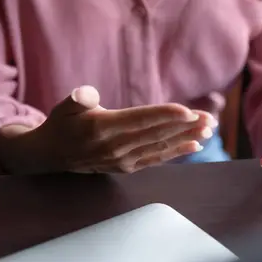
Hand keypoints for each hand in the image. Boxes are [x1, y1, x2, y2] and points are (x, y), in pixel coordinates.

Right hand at [0, 86, 216, 173]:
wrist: (51, 156)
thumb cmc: (62, 124)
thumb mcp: (64, 106)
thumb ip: (77, 99)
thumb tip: (87, 94)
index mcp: (102, 128)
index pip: (140, 120)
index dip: (165, 115)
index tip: (188, 111)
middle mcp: (115, 146)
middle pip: (157, 134)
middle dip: (185, 126)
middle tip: (210, 119)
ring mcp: (122, 159)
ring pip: (160, 147)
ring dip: (187, 138)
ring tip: (209, 130)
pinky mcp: (127, 167)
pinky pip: (156, 159)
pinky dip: (176, 153)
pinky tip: (194, 145)